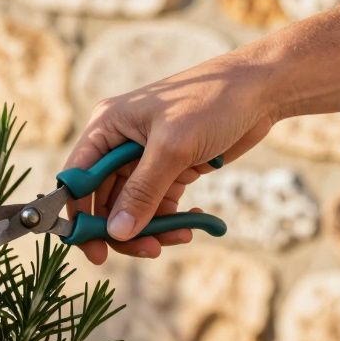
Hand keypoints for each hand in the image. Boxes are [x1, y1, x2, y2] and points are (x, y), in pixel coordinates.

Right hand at [67, 52, 280, 263]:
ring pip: (134, 208)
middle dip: (124, 229)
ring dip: (152, 229)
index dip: (79, 216)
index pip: (77, 179)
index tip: (94, 250)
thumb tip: (117, 233)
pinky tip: (192, 224)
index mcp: (106, 128)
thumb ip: (142, 193)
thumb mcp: (172, 148)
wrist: (262, 89)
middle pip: (105, 201)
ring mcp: (145, 158)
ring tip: (179, 238)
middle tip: (148, 251)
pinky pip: (159, 205)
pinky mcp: (171, 168)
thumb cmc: (211, 102)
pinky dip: (171, 220)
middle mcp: (119, 144)